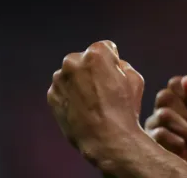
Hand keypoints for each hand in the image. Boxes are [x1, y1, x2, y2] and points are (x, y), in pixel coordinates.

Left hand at [47, 40, 145, 169]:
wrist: (106, 139)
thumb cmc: (124, 108)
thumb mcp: (135, 78)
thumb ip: (122, 64)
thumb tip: (112, 64)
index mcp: (96, 53)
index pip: (106, 48)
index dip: (114, 63)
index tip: (116, 77)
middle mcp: (73, 61)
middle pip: (86, 59)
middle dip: (93, 70)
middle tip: (104, 90)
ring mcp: (59, 79)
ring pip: (72, 74)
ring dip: (80, 82)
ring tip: (93, 103)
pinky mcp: (51, 96)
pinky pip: (63, 90)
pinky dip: (71, 96)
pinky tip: (83, 110)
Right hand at [145, 76, 186, 176]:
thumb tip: (185, 80)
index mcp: (185, 99)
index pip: (175, 82)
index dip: (186, 91)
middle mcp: (169, 109)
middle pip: (164, 95)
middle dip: (185, 110)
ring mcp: (159, 126)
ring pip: (162, 113)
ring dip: (183, 126)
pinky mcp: (154, 143)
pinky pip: (159, 132)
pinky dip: (177, 140)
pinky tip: (183, 147)